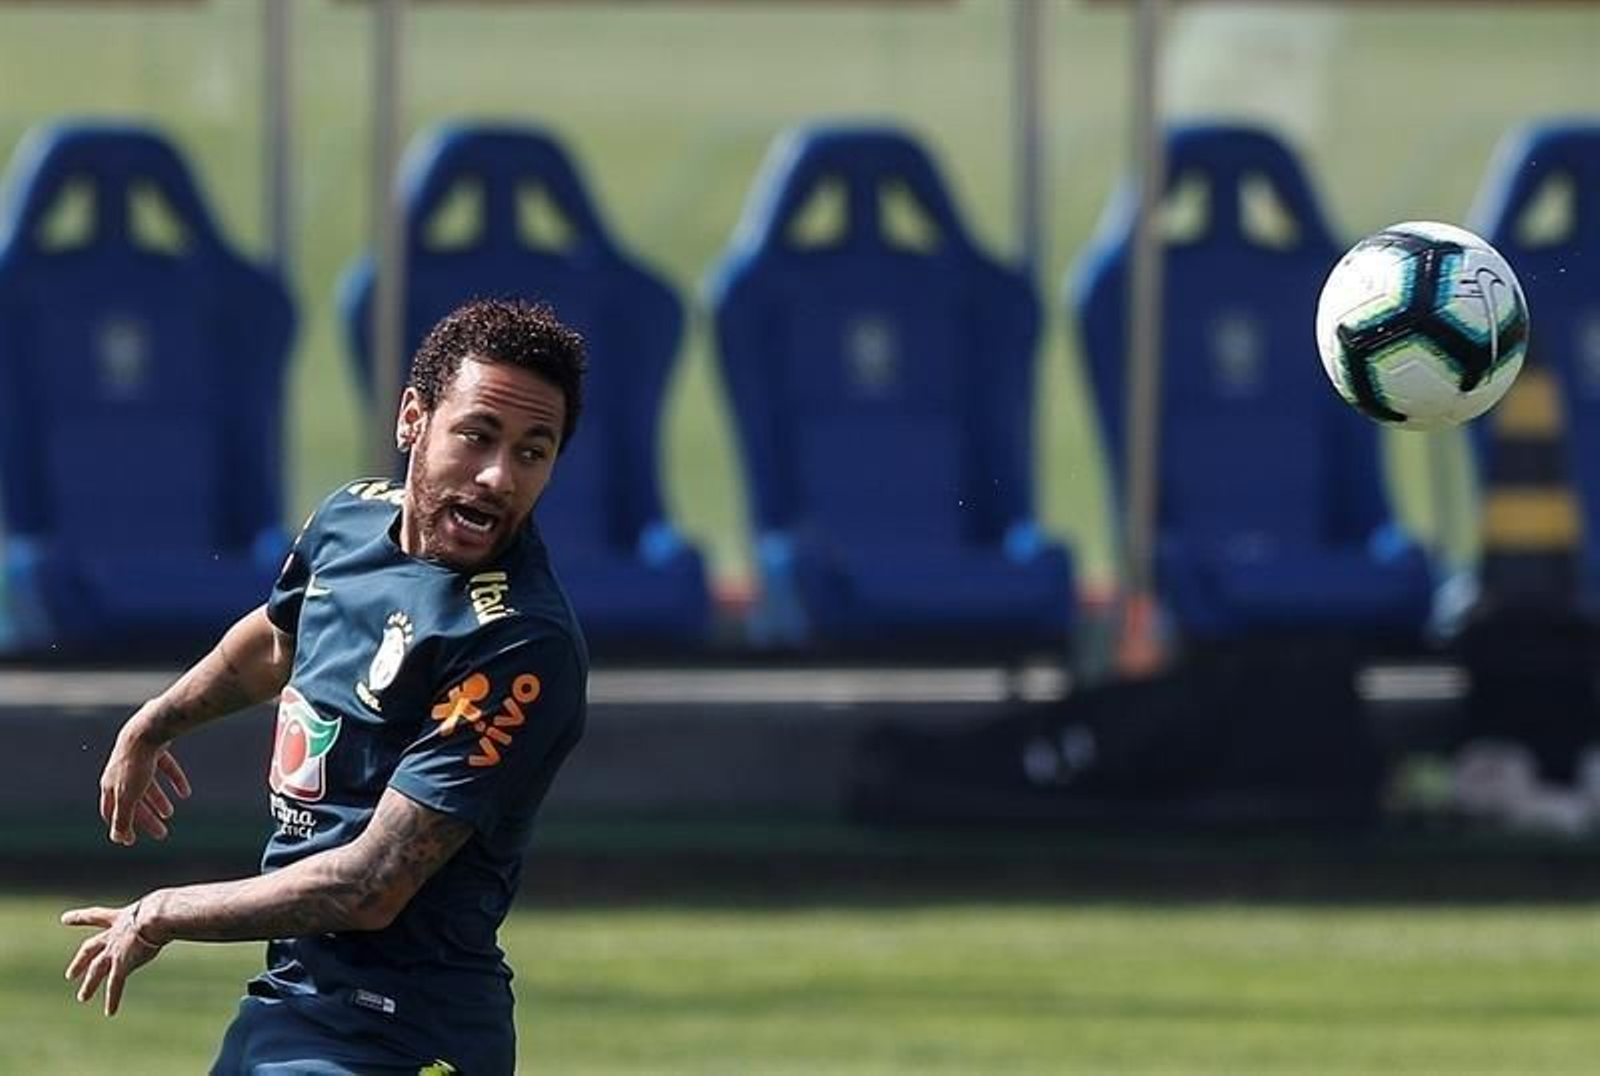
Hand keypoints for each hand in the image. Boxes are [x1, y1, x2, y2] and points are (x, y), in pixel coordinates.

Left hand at [61, 901, 165, 1015]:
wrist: (157, 914)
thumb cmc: (165, 906)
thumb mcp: (161, 907)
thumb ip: (166, 911)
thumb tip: (187, 905)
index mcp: (122, 918)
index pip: (97, 916)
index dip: (80, 918)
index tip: (63, 919)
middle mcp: (113, 935)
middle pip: (90, 948)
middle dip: (80, 962)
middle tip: (69, 975)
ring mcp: (115, 951)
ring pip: (97, 970)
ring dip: (89, 984)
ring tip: (82, 998)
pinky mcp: (121, 965)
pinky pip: (115, 985)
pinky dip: (113, 999)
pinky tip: (110, 1012)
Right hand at [100, 704, 190, 845]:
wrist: (148, 730)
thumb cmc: (135, 765)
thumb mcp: (128, 796)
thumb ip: (123, 818)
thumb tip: (118, 840)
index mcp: (109, 784)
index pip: (110, 811)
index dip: (119, 826)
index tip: (131, 840)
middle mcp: (121, 772)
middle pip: (133, 800)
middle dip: (146, 818)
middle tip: (161, 834)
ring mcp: (138, 760)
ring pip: (148, 785)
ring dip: (159, 800)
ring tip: (170, 813)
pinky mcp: (155, 749)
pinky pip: (165, 768)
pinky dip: (175, 781)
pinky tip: (186, 793)